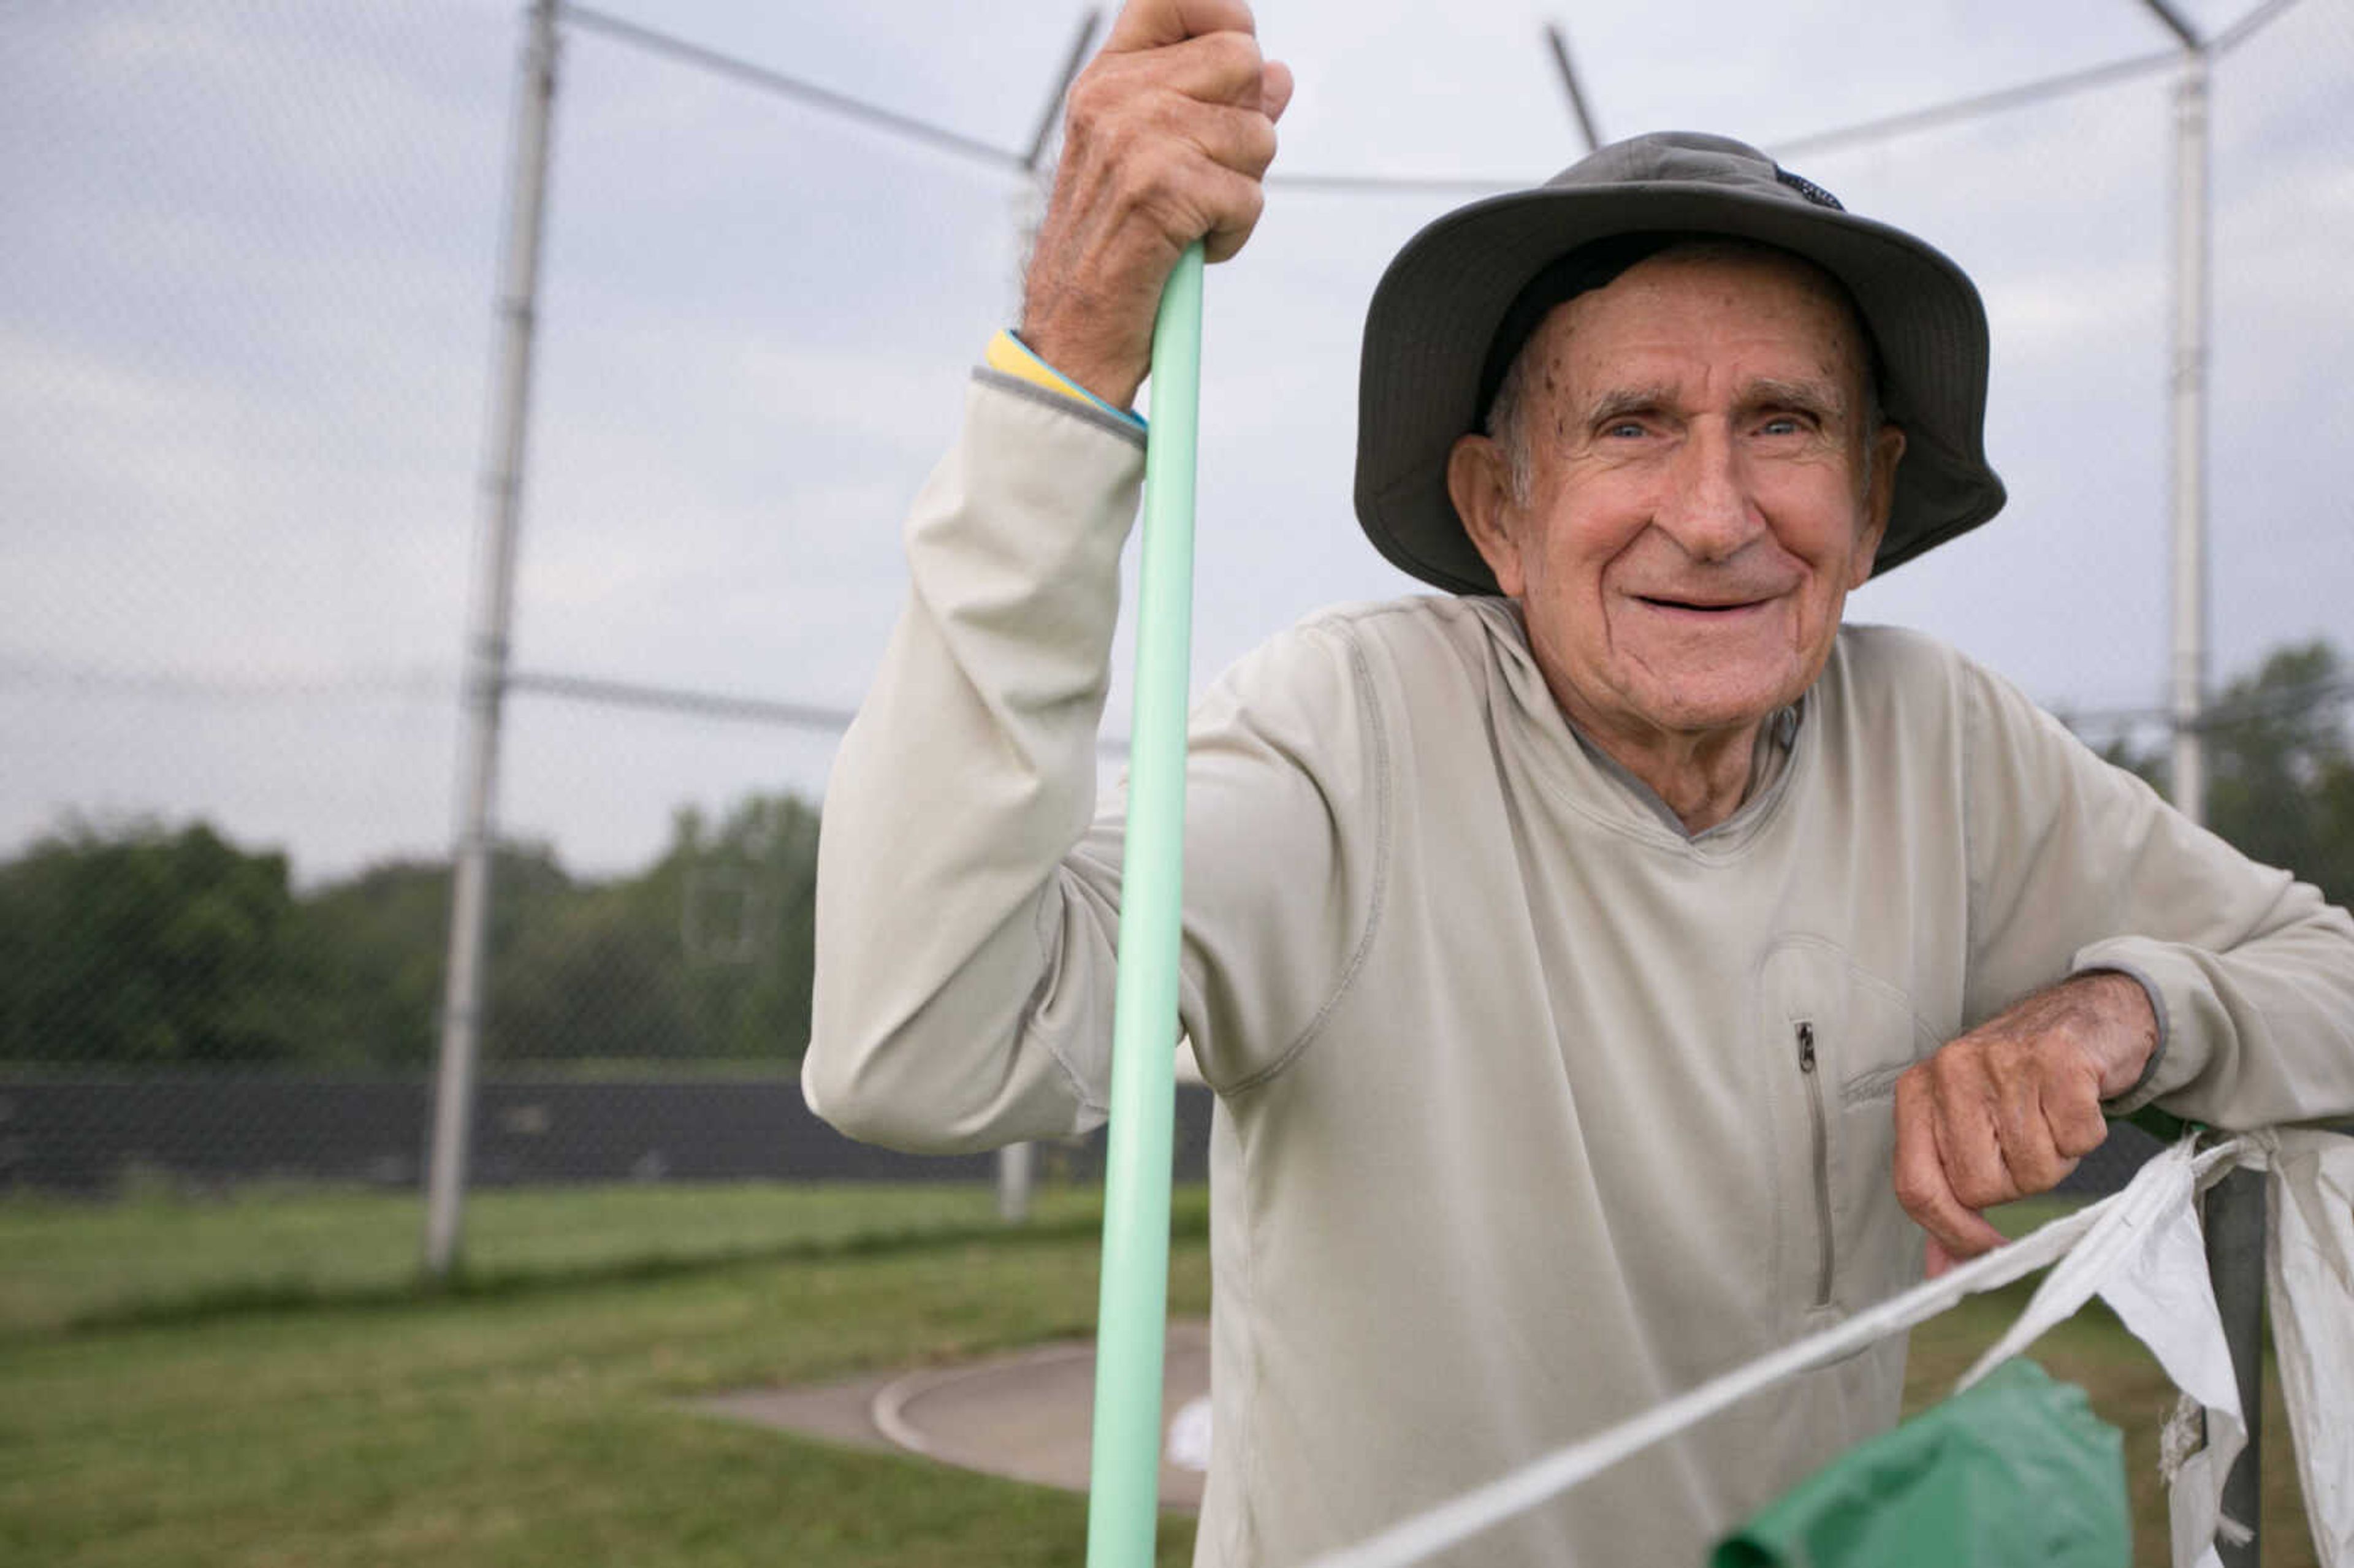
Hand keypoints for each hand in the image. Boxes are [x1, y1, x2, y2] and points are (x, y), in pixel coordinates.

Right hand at [1020, 0, 1293, 408]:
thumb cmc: (1114, 249)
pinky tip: (1191, 247)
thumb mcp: (1153, 159)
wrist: (1073, 331)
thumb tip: (1278, 74)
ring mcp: (1136, 139)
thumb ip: (1214, 107)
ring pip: (1257, 132)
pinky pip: (1249, 195)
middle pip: (1242, 59)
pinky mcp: (1160, 189)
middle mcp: (1117, 96)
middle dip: (1247, 124)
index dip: (1227, 19)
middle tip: (1205, 172)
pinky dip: (1233, 233)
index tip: (1233, 71)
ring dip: (1241, 186)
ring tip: (1191, 217)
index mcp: (1108, 77)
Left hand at [1893, 971, 2158, 1275]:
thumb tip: (1944, 1273)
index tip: (1986, 1249)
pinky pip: (2077, 1140)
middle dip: (2017, 1181)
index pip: (1915, 1186)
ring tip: (2050, 1116)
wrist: (2085, 1016)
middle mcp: (1950, 1073)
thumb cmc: (2021, 1081)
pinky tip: (2075, 1102)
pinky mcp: (2058, 1059)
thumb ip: (1950, 1198)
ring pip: (2034, 1168)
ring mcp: (2003, 1063)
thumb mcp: (1969, 1128)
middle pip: (1982, 1187)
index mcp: (1918, 1094)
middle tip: (2029, 1140)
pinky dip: (2086, 1134)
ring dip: (2056, 1157)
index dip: (1951, 1231)